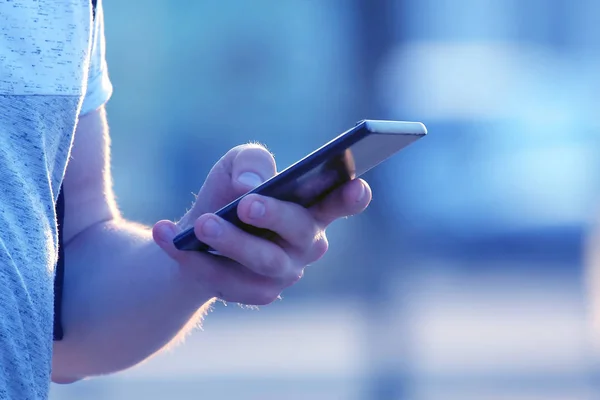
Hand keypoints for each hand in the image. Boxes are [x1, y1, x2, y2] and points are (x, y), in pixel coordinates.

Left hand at [152, 144, 371, 304]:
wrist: (196, 234)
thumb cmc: (229, 193)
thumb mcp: (236, 165)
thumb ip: (250, 163)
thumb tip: (249, 188)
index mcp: (311, 209)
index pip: (339, 203)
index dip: (352, 197)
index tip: (357, 185)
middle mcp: (305, 245)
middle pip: (301, 234)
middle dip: (275, 217)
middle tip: (246, 204)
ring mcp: (281, 273)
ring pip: (263, 262)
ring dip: (231, 242)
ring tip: (200, 224)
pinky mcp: (250, 293)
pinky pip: (221, 279)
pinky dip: (188, 256)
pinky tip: (164, 233)